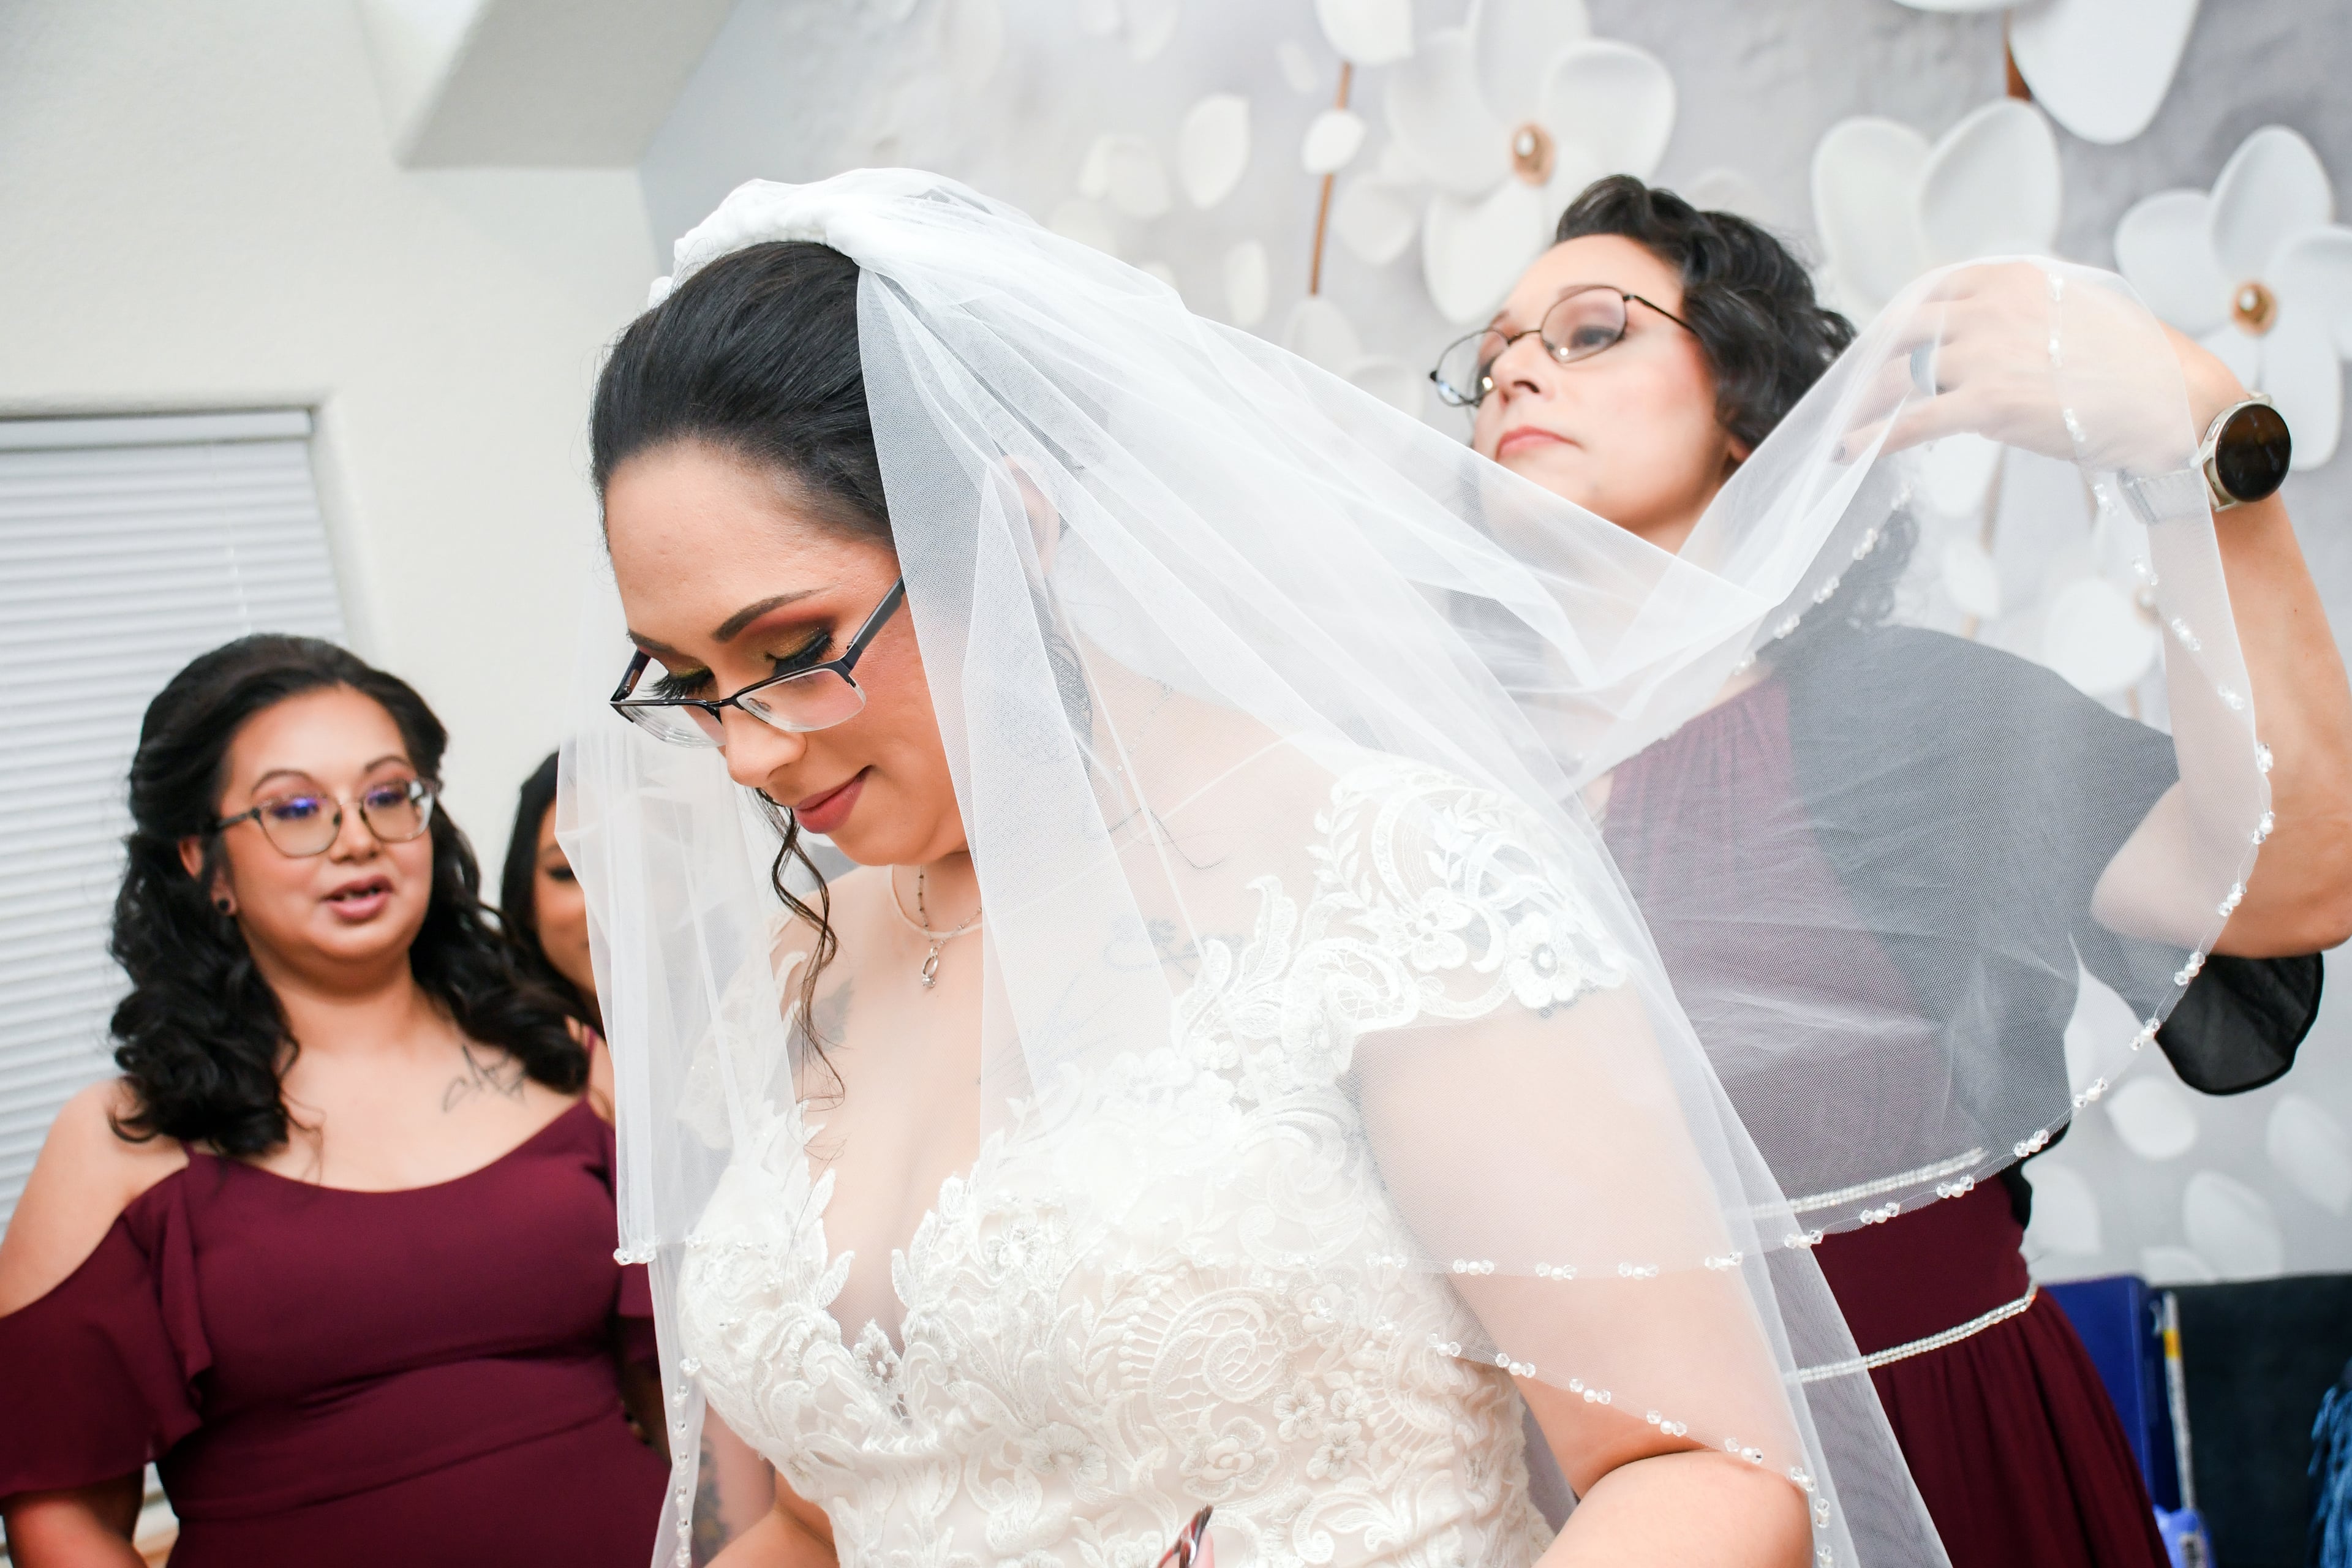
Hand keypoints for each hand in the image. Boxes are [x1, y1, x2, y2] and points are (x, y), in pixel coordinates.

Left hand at [1841, 261, 2203, 476]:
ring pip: (1901, 378)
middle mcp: (1990, 308)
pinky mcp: (1986, 404)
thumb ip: (2028, 311)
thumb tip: (1994, 331)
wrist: (2173, 399)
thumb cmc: (2136, 363)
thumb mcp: (2077, 308)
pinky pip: (1911, 421)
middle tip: (1855, 389)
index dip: (1901, 321)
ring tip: (1842, 428)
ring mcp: (1985, 355)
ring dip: (1865, 406)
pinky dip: (1871, 438)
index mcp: (2013, 279)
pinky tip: (1847, 452)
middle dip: (1874, 363)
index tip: (1885, 342)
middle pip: (1906, 333)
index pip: (1934, 291)